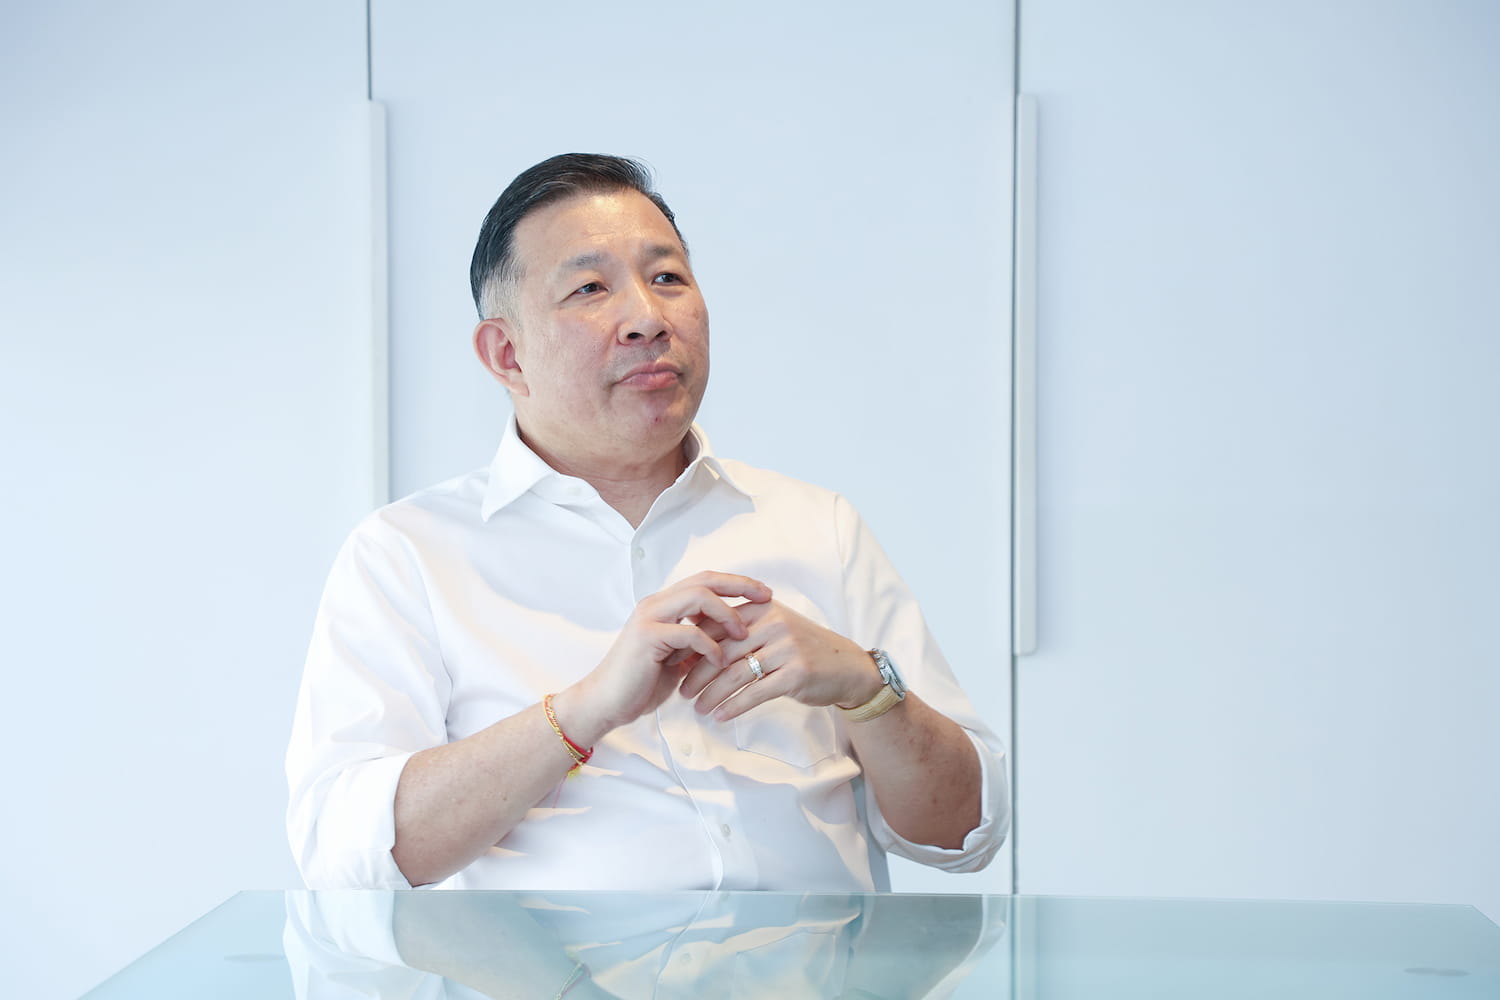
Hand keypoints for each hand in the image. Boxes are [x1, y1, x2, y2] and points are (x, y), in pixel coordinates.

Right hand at [560, 572, 771, 739]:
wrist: (606, 702)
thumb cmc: (640, 683)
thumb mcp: (677, 659)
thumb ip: (697, 643)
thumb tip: (729, 640)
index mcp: (663, 606)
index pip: (705, 581)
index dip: (736, 583)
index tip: (764, 593)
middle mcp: (655, 604)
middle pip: (705, 580)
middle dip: (740, 586)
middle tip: (767, 598)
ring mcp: (649, 618)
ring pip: (698, 597)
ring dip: (727, 614)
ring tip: (744, 634)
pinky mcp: (647, 637)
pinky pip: (689, 633)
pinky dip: (710, 647)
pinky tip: (720, 662)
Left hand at [677, 600, 885, 720]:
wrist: (845, 667)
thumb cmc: (802, 649)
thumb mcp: (773, 628)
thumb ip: (741, 628)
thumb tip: (694, 637)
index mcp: (762, 608)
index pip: (716, 625)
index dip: (693, 646)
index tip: (675, 664)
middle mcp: (773, 623)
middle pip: (722, 650)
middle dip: (697, 673)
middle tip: (681, 690)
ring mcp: (786, 648)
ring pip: (736, 673)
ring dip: (712, 693)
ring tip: (697, 707)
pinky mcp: (795, 673)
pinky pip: (755, 692)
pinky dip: (734, 706)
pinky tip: (720, 716)